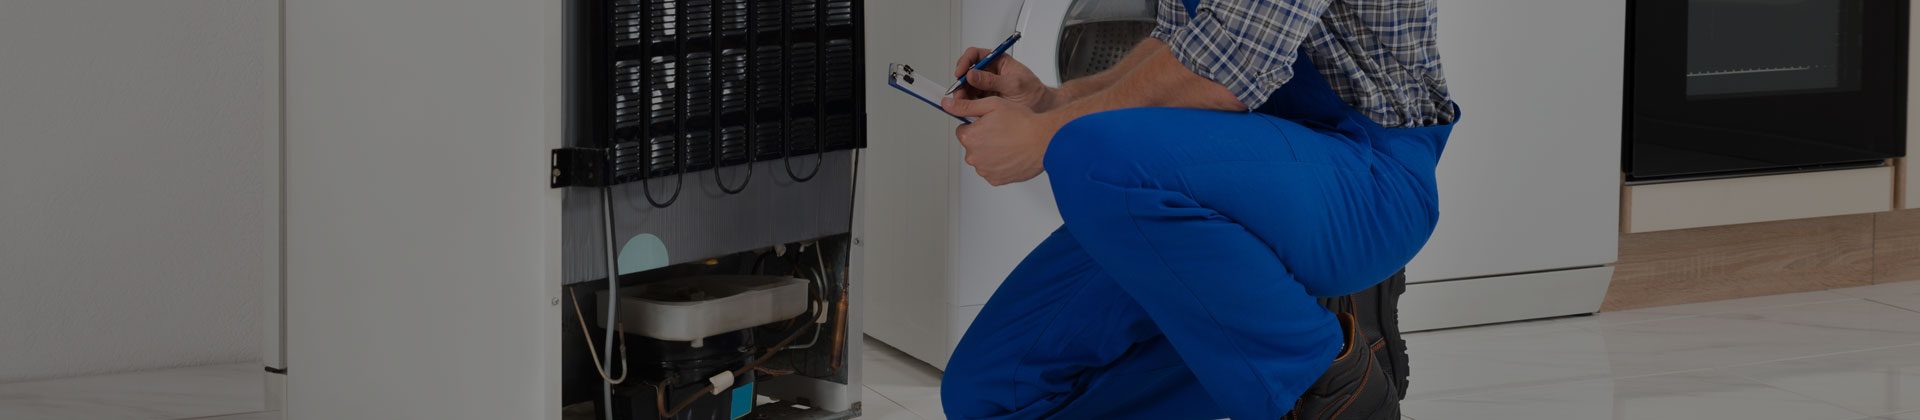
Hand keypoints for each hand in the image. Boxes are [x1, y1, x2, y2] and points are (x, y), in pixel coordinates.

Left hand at [944, 97, 1062, 185]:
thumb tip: (947, 104)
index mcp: (969, 137)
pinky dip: (1000, 164)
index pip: (962, 130)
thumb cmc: (1023, 122)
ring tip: (1009, 143)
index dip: (976, 124)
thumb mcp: (992, 105)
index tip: (989, 123)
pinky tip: (1011, 154)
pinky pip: (993, 171)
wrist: (1044, 141)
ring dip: (991, 152)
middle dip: (983, 139)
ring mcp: (985, 170)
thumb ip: (965, 106)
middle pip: (972, 145)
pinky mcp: (996, 180)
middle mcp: (974, 157)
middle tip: (1002, 131)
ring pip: (983, 158)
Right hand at [952, 48, 1059, 111]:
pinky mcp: (985, 98)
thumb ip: (992, 80)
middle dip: (961, 81)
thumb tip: (973, 74)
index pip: (976, 55)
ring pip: (967, 86)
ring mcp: (986, 85)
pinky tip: (967, 107)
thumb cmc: (1033, 92)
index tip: (961, 72)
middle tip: (959, 91)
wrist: (1041, 107)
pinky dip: (967, 103)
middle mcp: (990, 72)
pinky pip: (972, 99)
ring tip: (962, 102)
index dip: (965, 62)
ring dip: (962, 94)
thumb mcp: (1014, 84)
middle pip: (967, 71)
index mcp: (998, 61)